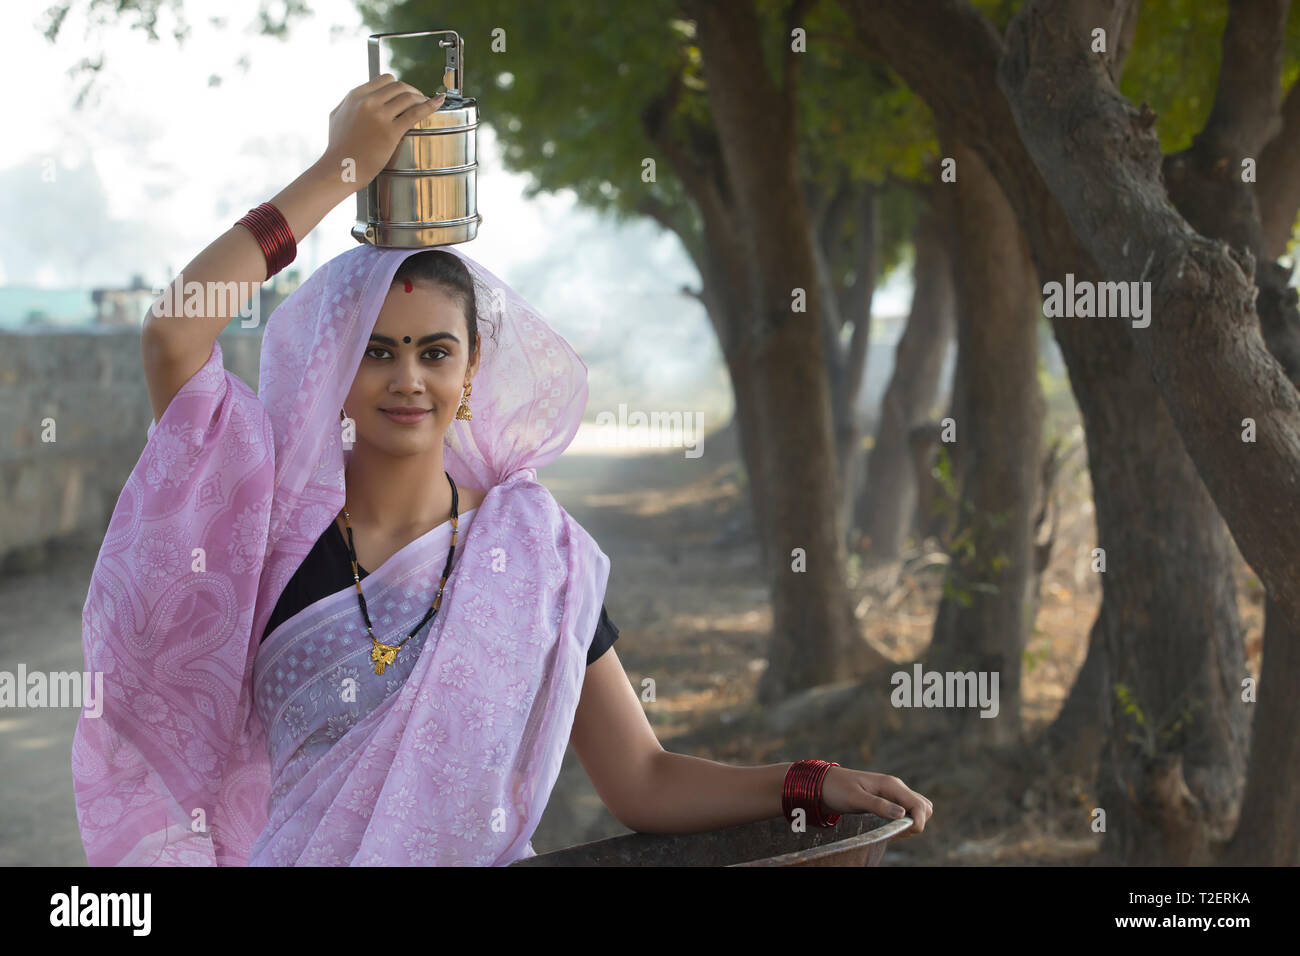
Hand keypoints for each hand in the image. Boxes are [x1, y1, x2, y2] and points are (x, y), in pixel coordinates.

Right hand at [320, 74, 445, 189]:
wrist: (340, 168)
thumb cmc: (338, 148)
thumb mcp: (337, 116)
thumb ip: (349, 104)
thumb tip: (357, 99)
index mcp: (356, 96)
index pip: (385, 79)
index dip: (399, 85)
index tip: (406, 93)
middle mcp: (368, 102)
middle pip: (399, 86)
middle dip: (413, 91)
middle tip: (419, 99)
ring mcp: (379, 116)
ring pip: (408, 97)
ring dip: (421, 98)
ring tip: (427, 104)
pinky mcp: (390, 132)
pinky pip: (415, 113)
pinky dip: (430, 106)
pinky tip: (438, 102)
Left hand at [818, 767, 932, 836]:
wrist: (823, 784)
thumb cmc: (837, 789)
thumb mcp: (855, 798)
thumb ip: (878, 805)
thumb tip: (901, 815)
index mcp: (891, 785)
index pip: (920, 805)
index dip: (918, 822)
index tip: (903, 833)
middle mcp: (896, 788)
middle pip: (924, 807)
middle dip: (917, 822)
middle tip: (897, 832)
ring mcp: (893, 794)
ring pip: (917, 809)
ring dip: (911, 823)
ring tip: (891, 831)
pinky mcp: (888, 800)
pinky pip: (906, 812)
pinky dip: (904, 822)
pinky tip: (888, 828)